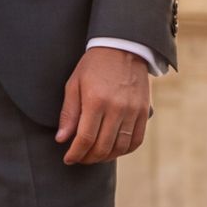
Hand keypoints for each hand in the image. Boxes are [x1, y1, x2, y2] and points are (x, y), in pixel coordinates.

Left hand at [55, 47, 152, 165]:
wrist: (123, 47)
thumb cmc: (94, 66)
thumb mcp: (74, 84)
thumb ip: (69, 113)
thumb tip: (62, 139)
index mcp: (96, 101)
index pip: (85, 138)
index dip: (75, 153)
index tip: (68, 158)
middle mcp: (116, 108)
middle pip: (102, 147)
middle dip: (88, 158)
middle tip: (79, 158)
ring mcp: (132, 111)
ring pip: (120, 148)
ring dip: (105, 157)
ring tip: (94, 155)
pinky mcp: (144, 112)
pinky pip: (136, 140)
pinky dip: (124, 150)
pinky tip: (113, 150)